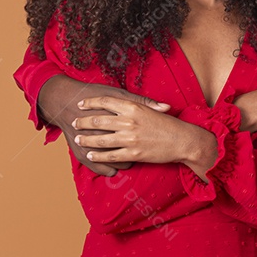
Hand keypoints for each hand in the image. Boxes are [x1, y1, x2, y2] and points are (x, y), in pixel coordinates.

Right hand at [37, 75, 169, 176]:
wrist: (65, 101)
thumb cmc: (96, 95)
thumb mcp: (119, 93)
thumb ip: (143, 101)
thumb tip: (167, 108)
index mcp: (115, 116)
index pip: (139, 135)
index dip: (150, 140)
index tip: (157, 141)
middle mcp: (103, 133)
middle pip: (127, 150)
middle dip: (138, 152)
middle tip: (145, 151)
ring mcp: (90, 145)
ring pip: (114, 161)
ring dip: (125, 162)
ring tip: (131, 157)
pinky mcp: (81, 154)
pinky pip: (101, 168)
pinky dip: (110, 169)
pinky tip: (117, 165)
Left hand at [73, 96, 217, 178]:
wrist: (182, 140)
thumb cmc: (168, 124)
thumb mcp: (152, 109)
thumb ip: (138, 103)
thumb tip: (125, 100)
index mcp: (133, 107)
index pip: (105, 102)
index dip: (90, 103)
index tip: (81, 104)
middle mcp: (129, 121)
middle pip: (98, 120)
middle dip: (83, 122)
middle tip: (74, 123)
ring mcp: (130, 139)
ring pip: (100, 139)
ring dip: (86, 140)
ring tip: (78, 139)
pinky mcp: (133, 154)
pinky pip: (110, 155)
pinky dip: (98, 156)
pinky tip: (90, 155)